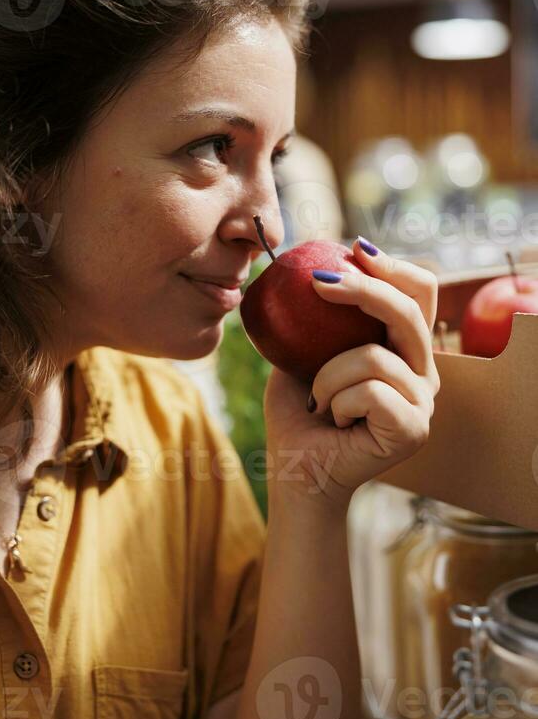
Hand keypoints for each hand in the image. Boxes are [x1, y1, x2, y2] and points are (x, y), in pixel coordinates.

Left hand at [263, 239, 439, 512]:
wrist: (296, 469)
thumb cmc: (298, 411)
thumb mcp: (302, 351)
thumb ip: (316, 316)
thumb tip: (308, 264)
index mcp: (404, 349)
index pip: (419, 294)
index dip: (393, 265)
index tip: (353, 249)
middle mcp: (423, 372)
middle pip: (409, 312)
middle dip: (363, 289)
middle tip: (317, 282)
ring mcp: (423, 402)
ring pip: (375, 356)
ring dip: (328, 374)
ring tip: (317, 399)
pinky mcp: (414, 428)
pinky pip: (369, 391)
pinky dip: (336, 400)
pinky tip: (333, 420)